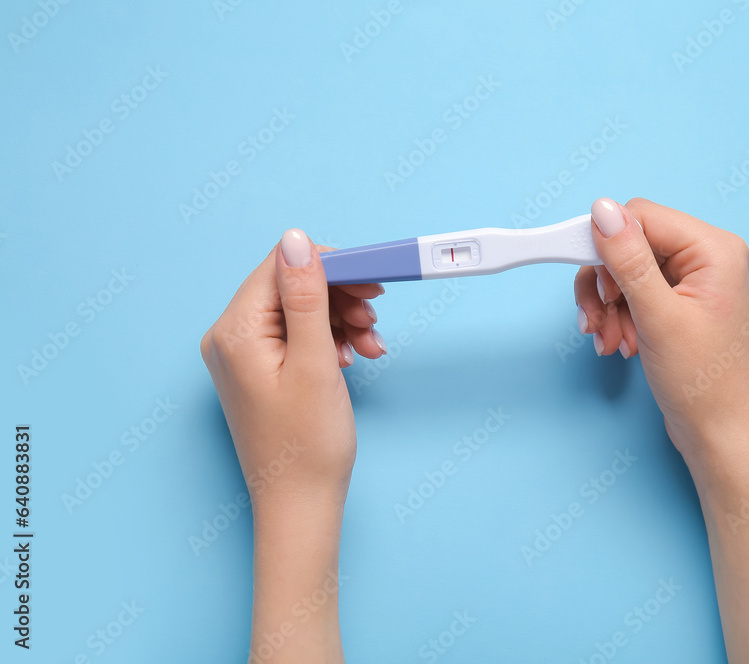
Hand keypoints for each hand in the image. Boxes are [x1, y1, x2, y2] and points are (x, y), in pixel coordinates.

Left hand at [200, 229, 385, 504]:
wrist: (301, 505)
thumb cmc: (307, 445)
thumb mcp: (315, 362)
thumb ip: (306, 297)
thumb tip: (297, 240)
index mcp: (235, 332)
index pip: (281, 268)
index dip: (331, 266)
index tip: (373, 279)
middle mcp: (230, 338)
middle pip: (290, 287)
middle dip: (339, 297)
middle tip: (375, 316)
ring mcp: (243, 356)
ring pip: (299, 311)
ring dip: (340, 319)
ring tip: (370, 346)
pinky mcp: (260, 371)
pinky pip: (297, 336)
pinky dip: (330, 340)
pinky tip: (353, 357)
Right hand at [575, 198, 748, 475]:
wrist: (717, 434)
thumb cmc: (703, 382)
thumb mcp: (658, 317)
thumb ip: (628, 261)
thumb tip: (601, 210)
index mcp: (713, 249)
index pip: (640, 217)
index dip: (604, 245)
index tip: (582, 277)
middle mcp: (706, 256)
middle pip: (629, 243)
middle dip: (605, 285)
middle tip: (597, 320)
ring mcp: (692, 280)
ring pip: (624, 270)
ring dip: (607, 306)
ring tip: (609, 340)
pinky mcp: (677, 301)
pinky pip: (632, 292)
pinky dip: (617, 317)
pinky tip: (619, 343)